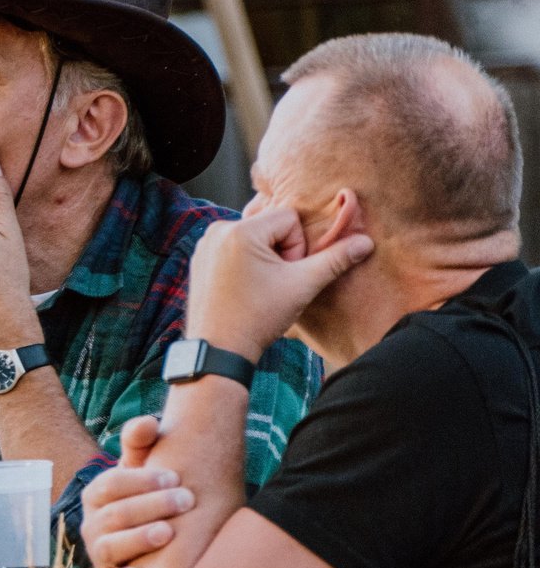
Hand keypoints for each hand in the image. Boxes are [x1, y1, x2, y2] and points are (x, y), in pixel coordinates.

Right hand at [79, 415, 194, 567]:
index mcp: (97, 494)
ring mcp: (100, 553)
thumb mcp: (145, 466)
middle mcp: (92, 524)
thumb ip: (143, 442)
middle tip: (186, 500)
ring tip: (168, 532)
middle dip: (151, 506)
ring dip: (138, 539)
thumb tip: (149, 422)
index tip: (175, 477)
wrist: (158, 531)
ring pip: (110, 546)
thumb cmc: (151, 495)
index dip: (141, 481)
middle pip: (114, 515)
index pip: (111, 485)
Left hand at [182, 204, 372, 360]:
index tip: (285, 275)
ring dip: (266, 257)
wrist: (219, 349)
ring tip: (260, 287)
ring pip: (255, 236)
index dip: (298, 248)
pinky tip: (246, 288)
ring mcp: (205, 244)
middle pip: (271, 225)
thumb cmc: (257, 317)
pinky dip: (247, 262)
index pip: (289, 218)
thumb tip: (366, 242)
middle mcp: (218, 229)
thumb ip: (336, 259)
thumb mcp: (303, 285)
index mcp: (240, 230)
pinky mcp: (201, 257)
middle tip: (273, 282)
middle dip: (282, 252)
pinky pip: (235, 247)